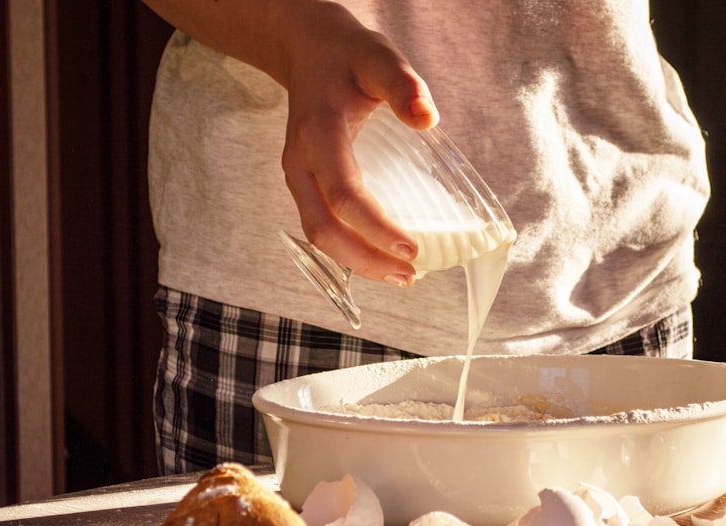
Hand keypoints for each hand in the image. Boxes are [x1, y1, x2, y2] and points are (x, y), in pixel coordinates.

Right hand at [143, 0, 439, 284]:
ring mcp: (298, 176)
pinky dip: (349, 250)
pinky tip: (380, 258)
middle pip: (325, 228)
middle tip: (410, 274)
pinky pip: (321, 226)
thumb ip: (402, 85)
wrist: (306, 49)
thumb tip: (427, 117)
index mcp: (318, 134)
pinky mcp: (305, 184)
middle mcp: (300, 162)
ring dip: (358, 262)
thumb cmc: (346, 55)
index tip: (411, 249)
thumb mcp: (378, 58)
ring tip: (400, 276)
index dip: (375, 227)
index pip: (343, 194)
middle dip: (366, 259)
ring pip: (319, 234)